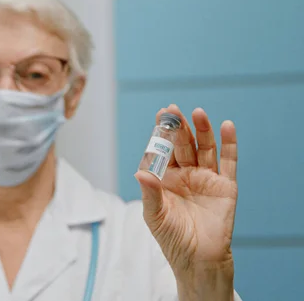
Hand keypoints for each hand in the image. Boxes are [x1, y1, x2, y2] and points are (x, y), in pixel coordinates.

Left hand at [135, 105, 237, 290]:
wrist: (198, 259)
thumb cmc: (172, 238)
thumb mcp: (155, 216)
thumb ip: (149, 193)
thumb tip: (139, 172)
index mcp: (166, 178)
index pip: (163, 150)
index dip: (161, 133)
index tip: (160, 115)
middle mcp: (186, 174)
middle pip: (183, 145)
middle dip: (178, 127)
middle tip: (174, 110)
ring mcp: (206, 178)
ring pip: (205, 148)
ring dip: (202, 130)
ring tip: (197, 113)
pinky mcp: (225, 186)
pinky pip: (229, 162)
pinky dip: (229, 144)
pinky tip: (227, 126)